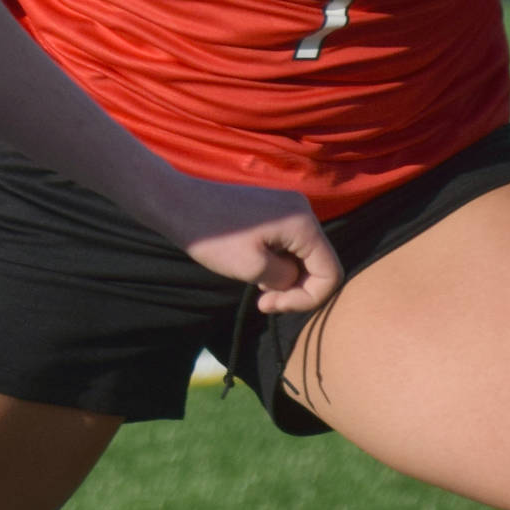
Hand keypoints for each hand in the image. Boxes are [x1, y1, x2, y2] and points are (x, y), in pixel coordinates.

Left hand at [159, 177, 342, 313]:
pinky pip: (290, 244)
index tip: (272, 305)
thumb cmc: (213, 236)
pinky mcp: (275, 209)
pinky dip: (278, 262)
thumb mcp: (252, 268)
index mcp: (303, 223)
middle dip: (296, 289)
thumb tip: (293, 279)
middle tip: (263, 302)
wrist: (179, 203)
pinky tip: (254, 267)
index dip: (308, 298)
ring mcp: (289, 207)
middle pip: (319, 264)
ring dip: (285, 278)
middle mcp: (303, 210)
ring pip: (304, 256)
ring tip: (255, 285)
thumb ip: (285, 279)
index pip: (330, 273)